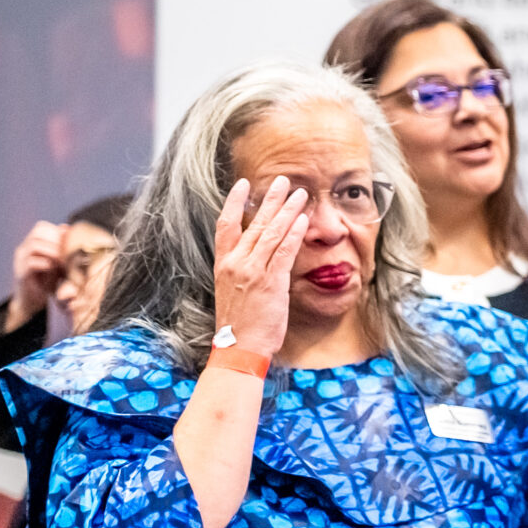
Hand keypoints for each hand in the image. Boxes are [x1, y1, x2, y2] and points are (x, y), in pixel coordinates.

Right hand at [4, 220, 66, 330]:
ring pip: (34, 245)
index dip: (58, 231)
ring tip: (64, 260)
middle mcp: (23, 250)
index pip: (42, 226)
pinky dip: (47, 263)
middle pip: (38, 232)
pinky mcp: (21, 274)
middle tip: (69, 251)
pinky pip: (31, 262)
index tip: (72, 242)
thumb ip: (62, 248)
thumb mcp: (58, 263)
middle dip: (57, 239)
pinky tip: (55, 269)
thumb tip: (67, 228)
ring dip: (54, 250)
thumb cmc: (47, 281)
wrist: (31, 303)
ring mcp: (20, 261)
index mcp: (31, 244)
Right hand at [210, 177, 306, 356]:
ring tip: (301, 194)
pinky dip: (294, 234)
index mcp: (223, 264)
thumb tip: (261, 255)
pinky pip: (284, 252)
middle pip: (254, 223)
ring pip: (271, 233)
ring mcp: (253, 271)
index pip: (225, 224)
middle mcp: (236, 263)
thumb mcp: (234, 290)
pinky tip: (303, 220)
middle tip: (284, 181)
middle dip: (271, 200)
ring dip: (288, 211)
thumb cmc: (239, 323)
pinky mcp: (271, 282)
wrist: (238, 346)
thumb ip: (245, 269)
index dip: (234, 202)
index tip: (244, 184)